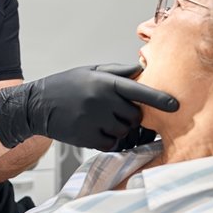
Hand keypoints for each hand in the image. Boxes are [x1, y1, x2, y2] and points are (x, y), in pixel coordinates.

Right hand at [0, 63, 177, 150]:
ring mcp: (93, 121)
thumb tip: (141, 70)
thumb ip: (117, 72)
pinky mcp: (86, 138)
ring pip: (124, 131)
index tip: (176, 106)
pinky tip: (95, 129)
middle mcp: (100, 101)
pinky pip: (111, 143)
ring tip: (101, 119)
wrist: (36, 105)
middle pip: (134, 115)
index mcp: (103, 82)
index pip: (138, 90)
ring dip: (119, 128)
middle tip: (114, 110)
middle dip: (130, 115)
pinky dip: (108, 140)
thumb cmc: (67, 85)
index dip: (158, 99)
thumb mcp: (90, 71)